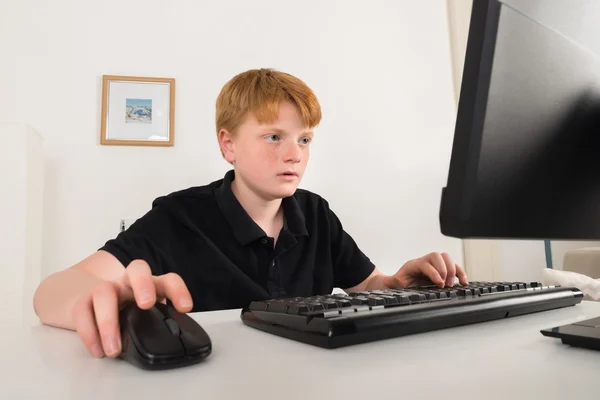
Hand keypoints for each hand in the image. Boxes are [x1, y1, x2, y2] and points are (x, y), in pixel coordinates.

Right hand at [71, 260, 192, 358]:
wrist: (87, 302)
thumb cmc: (125, 311)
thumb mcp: (145, 316)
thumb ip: (156, 324)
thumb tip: (168, 346)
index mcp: (150, 286)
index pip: (168, 280)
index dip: (178, 290)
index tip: (185, 307)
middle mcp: (128, 283)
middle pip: (137, 269)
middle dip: (143, 284)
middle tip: (147, 305)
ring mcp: (105, 289)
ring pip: (104, 292)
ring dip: (109, 322)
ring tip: (114, 350)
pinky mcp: (82, 301)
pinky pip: (82, 311)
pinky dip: (89, 333)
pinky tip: (98, 350)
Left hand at [383, 252, 467, 287]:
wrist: (400, 283)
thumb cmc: (398, 282)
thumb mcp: (393, 283)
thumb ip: (392, 281)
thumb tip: (392, 280)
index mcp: (414, 264)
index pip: (426, 263)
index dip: (434, 273)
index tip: (439, 283)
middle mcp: (425, 261)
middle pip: (438, 256)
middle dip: (444, 270)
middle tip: (445, 284)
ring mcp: (434, 265)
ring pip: (447, 258)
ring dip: (453, 270)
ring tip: (452, 285)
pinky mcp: (442, 270)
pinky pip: (453, 267)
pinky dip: (460, 274)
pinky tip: (463, 283)